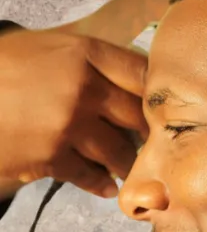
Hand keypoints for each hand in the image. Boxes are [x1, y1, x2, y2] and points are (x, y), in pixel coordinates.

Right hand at [0, 27, 148, 198]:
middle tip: (157, 144)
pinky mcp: (51, 157)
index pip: (143, 74)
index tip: (165, 108)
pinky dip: (100, 183)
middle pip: (138, 116)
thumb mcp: (47, 46)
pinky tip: (106, 185)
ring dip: (127, 164)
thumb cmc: (4, 68)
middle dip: (148, 133)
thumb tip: (132, 82)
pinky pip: (90, 176)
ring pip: (120, 152)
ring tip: (131, 168)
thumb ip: (89, 60)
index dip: (158, 94)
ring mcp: (68, 124)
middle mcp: (83, 87)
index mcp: (84, 53)